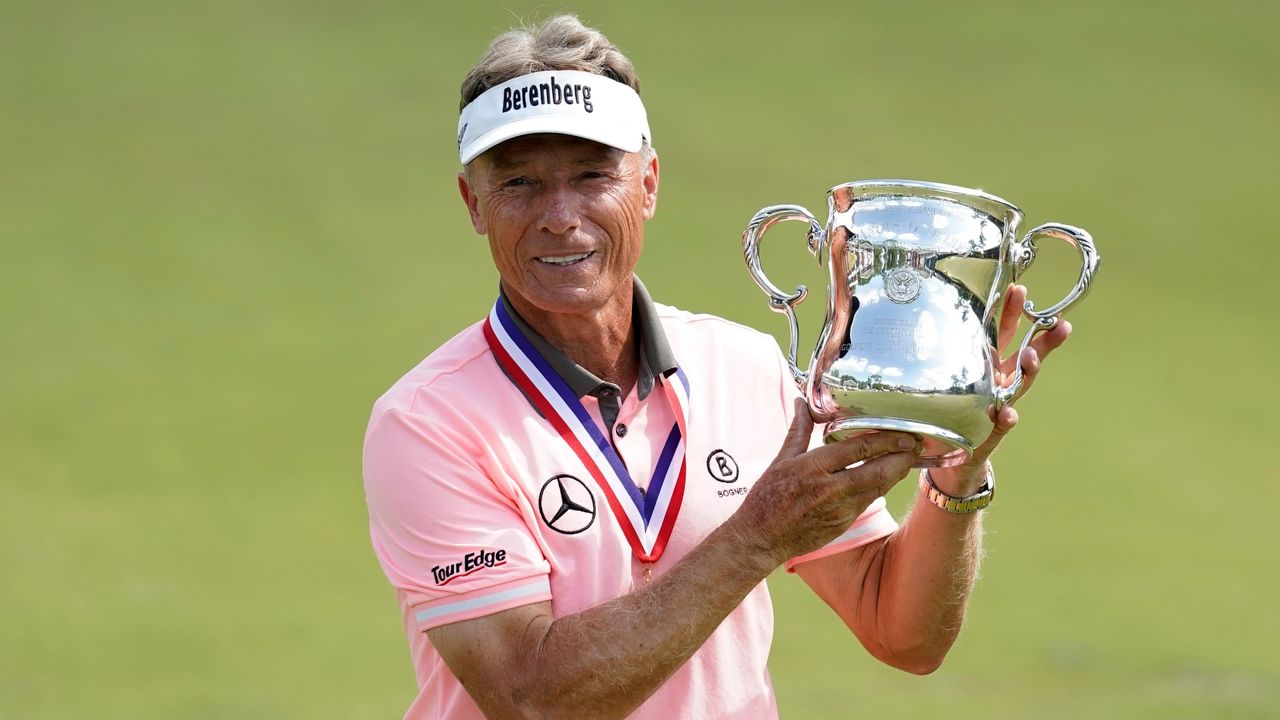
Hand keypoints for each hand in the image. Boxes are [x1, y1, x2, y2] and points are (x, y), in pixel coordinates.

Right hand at [730, 399, 919, 566]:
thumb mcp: (781, 460)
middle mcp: (829, 489)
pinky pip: (868, 501)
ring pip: (878, 488)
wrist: (761, 539)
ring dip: (896, 473)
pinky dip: (880, 487)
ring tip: (908, 458)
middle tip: (914, 444)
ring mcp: (838, 509)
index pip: (857, 449)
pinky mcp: (842, 524)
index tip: (901, 432)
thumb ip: (798, 431)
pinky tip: (887, 477)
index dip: (884, 440)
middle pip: (876, 471)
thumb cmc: (767, 498)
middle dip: (900, 457)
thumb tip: (803, 403)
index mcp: (812, 468)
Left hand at [930, 284, 1071, 494]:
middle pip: (1024, 357)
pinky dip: (1005, 419)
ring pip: (1019, 386)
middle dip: (1040, 339)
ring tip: (1031, 358)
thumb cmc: (949, 411)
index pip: (1004, 335)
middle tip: (1055, 324)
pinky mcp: (990, 432)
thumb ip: (943, 353)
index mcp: (988, 366)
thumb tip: (924, 312)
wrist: (952, 457)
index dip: (1013, 313)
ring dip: (1027, 371)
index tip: (1020, 289)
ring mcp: (998, 406)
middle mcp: (998, 384)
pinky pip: (1000, 425)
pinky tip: (1008, 413)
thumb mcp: (948, 377)